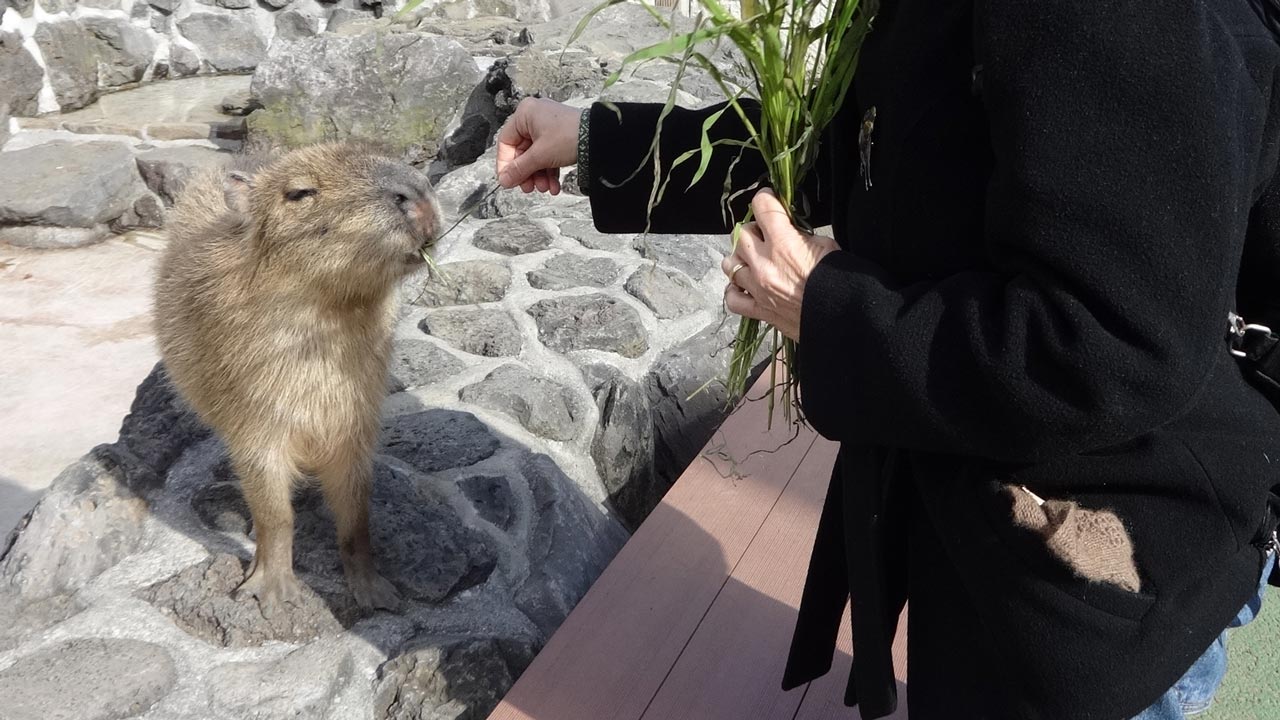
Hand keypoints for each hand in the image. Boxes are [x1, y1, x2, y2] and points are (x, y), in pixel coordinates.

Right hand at [495, 97, 581, 194]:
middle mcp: (535, 117)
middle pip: (522, 151)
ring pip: (535, 156)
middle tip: (528, 188)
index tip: (508, 180)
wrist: (600, 138)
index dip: (505, 164)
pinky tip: (554, 186)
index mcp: (525, 114)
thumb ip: (519, 169)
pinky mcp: (559, 136)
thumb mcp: (540, 156)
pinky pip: (548, 155)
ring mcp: (548, 126)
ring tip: (545, 188)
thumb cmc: (570, 136)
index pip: (506, 142)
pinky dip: (549, 171)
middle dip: (526, 173)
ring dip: (538, 175)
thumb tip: (504, 180)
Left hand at [722, 189, 838, 340]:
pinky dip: (735, 291)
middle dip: (753, 231)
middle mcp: (764, 264)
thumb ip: (801, 235)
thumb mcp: (826, 245)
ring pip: (730, 264)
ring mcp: (758, 289)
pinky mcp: (759, 310)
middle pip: (741, 235)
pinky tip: (744, 287)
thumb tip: (790, 232)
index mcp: (783, 243)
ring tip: (753, 260)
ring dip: (740, 259)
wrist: (844, 317)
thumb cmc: (840, 281)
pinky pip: (732, 299)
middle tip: (766, 235)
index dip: (765, 199)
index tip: (768, 199)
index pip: (762, 207)